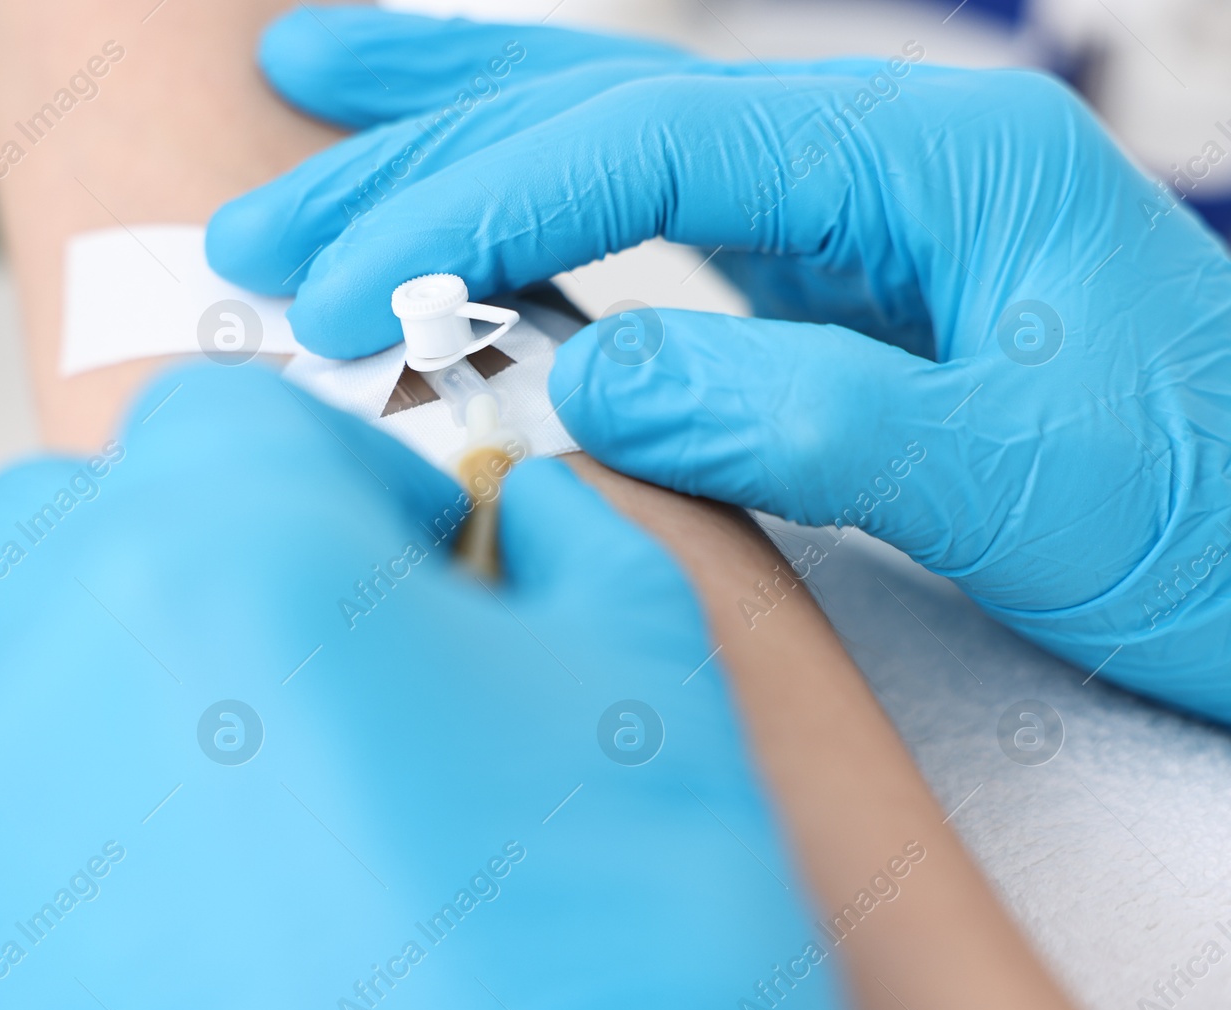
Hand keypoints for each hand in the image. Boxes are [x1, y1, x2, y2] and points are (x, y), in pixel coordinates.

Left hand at [0, 365, 859, 1009]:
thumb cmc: (616, 964)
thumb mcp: (654, 688)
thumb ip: (578, 541)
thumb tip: (530, 511)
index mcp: (225, 562)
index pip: (220, 413)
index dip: (341, 464)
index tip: (414, 553)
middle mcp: (61, 687)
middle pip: (76, 527)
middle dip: (198, 545)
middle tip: (332, 642)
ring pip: (36, 690)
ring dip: (153, 693)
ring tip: (302, 803)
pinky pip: (27, 862)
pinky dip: (120, 854)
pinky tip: (252, 934)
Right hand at [207, 7, 1230, 719]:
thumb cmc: (1198, 515)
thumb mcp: (1013, 479)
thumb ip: (799, 420)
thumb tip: (588, 380)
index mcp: (927, 161)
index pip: (649, 144)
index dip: (479, 208)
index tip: (349, 290)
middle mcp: (870, 154)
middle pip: (601, 106)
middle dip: (419, 151)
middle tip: (261, 216)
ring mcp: (838, 209)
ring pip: (606, 131)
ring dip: (449, 132)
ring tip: (305, 105)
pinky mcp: (814, 277)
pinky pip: (639, 213)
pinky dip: (525, 204)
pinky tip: (450, 199)